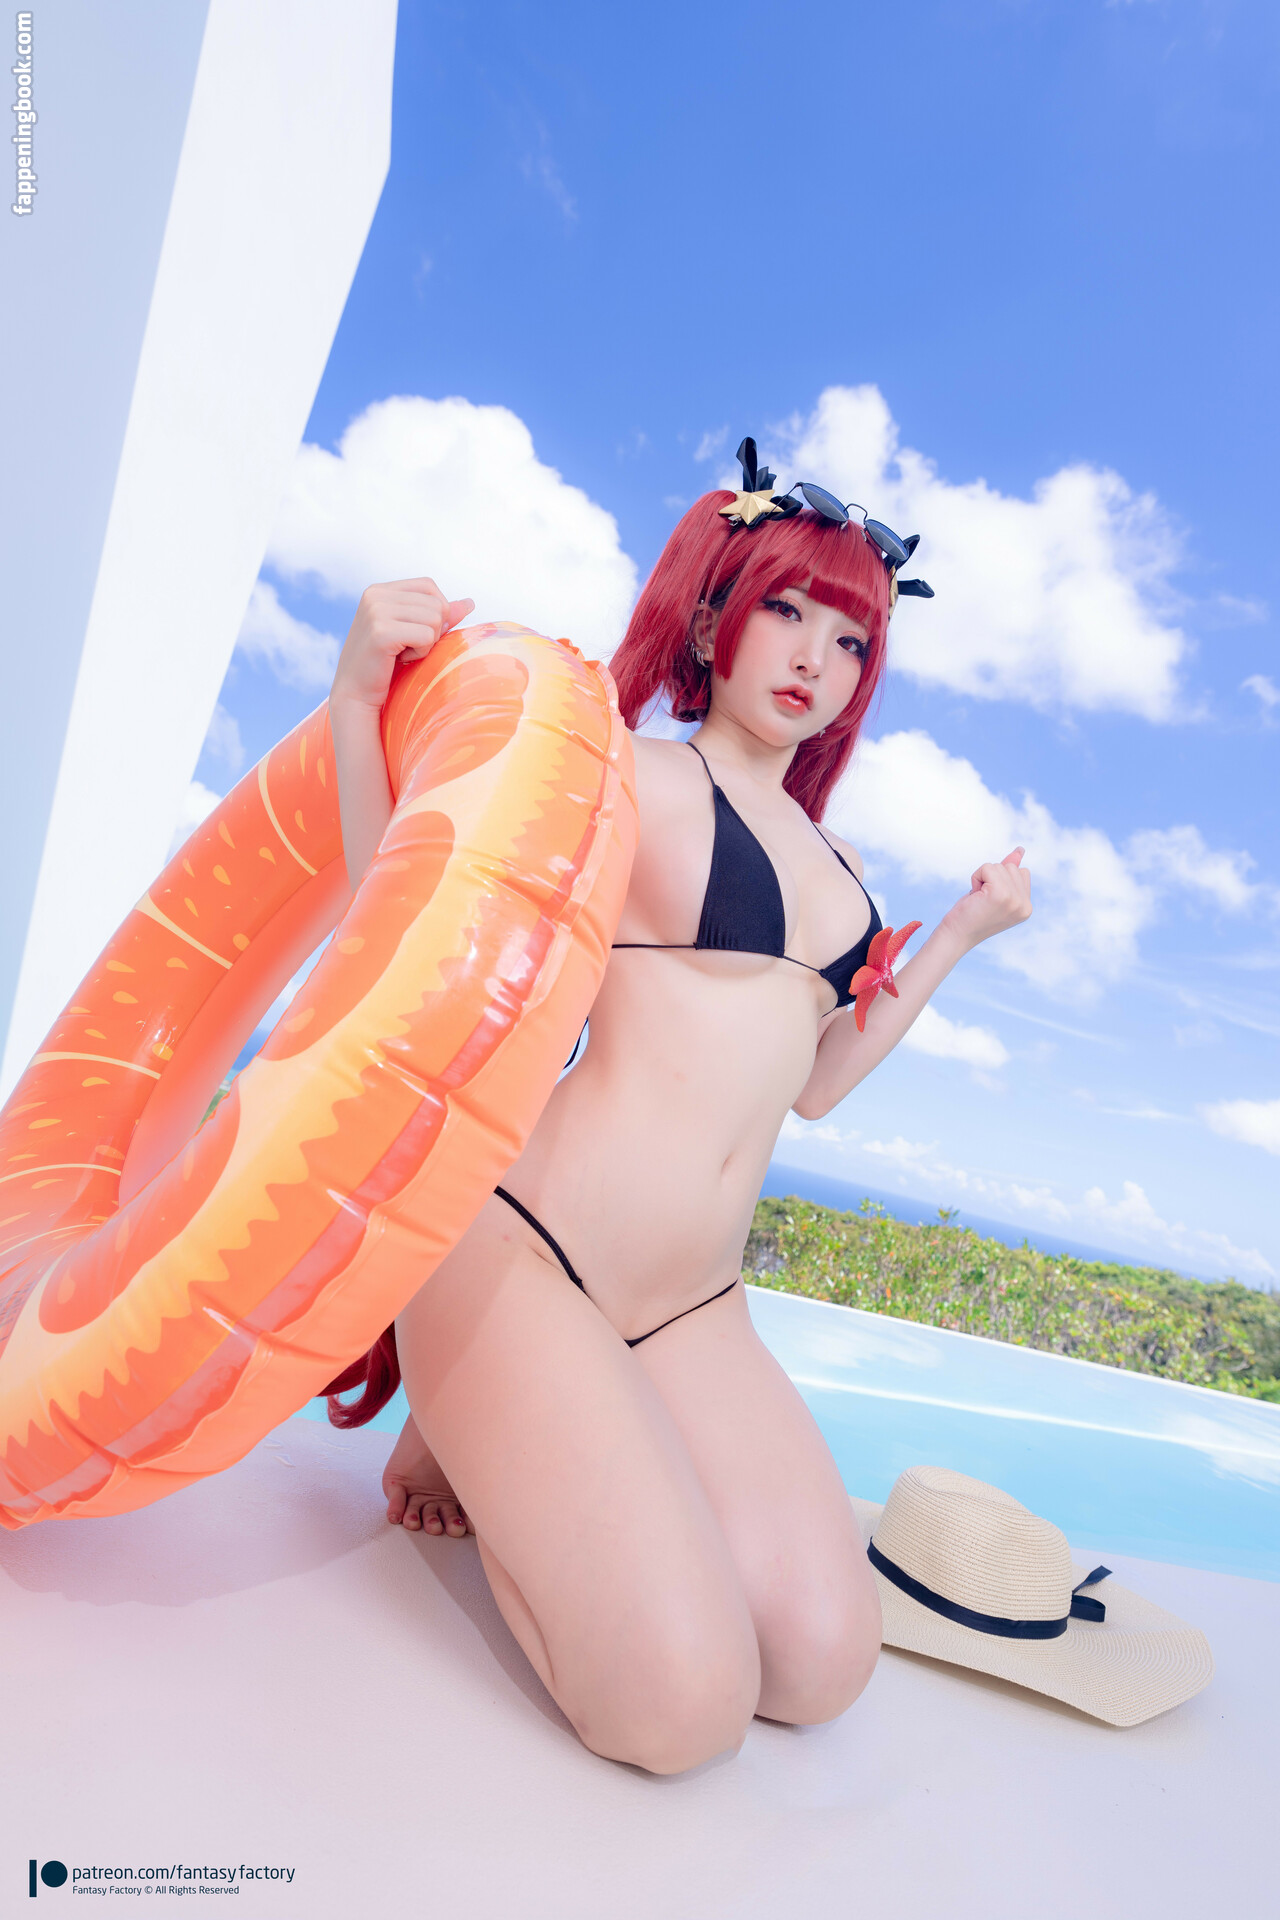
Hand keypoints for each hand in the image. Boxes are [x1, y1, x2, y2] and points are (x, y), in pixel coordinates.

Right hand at [331, 576, 474, 712]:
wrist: (356, 695)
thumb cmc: (384, 665)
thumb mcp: (412, 633)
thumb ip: (438, 615)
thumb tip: (470, 603)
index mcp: (380, 590)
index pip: (429, 586)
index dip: (436, 611)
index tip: (415, 633)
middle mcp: (375, 595)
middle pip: (436, 604)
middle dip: (432, 631)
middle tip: (405, 647)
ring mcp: (376, 611)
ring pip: (435, 619)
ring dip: (426, 643)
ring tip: (400, 653)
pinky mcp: (381, 632)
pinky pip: (427, 636)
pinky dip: (420, 653)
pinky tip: (398, 660)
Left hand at [381, 1410, 472, 1537]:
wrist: (437, 1416)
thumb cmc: (460, 1439)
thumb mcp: (475, 1462)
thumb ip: (484, 1480)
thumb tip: (500, 1499)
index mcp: (456, 1498)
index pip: (458, 1518)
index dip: (458, 1525)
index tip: (460, 1527)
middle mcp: (436, 1500)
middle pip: (436, 1520)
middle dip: (436, 1525)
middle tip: (437, 1526)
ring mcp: (416, 1494)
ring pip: (414, 1514)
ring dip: (414, 1520)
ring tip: (414, 1521)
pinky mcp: (397, 1485)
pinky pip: (395, 1500)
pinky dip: (395, 1508)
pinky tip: (396, 1515)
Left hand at [943, 848, 1031, 949]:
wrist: (956, 935)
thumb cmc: (972, 914)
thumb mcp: (994, 891)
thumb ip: (1008, 873)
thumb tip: (1020, 849)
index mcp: (1027, 907)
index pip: (1022, 872)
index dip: (1001, 880)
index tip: (990, 901)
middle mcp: (1025, 905)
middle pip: (1012, 867)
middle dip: (992, 878)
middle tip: (982, 900)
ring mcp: (1014, 900)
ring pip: (1000, 866)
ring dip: (983, 878)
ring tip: (978, 899)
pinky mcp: (1000, 894)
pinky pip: (987, 867)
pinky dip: (976, 877)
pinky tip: (974, 896)